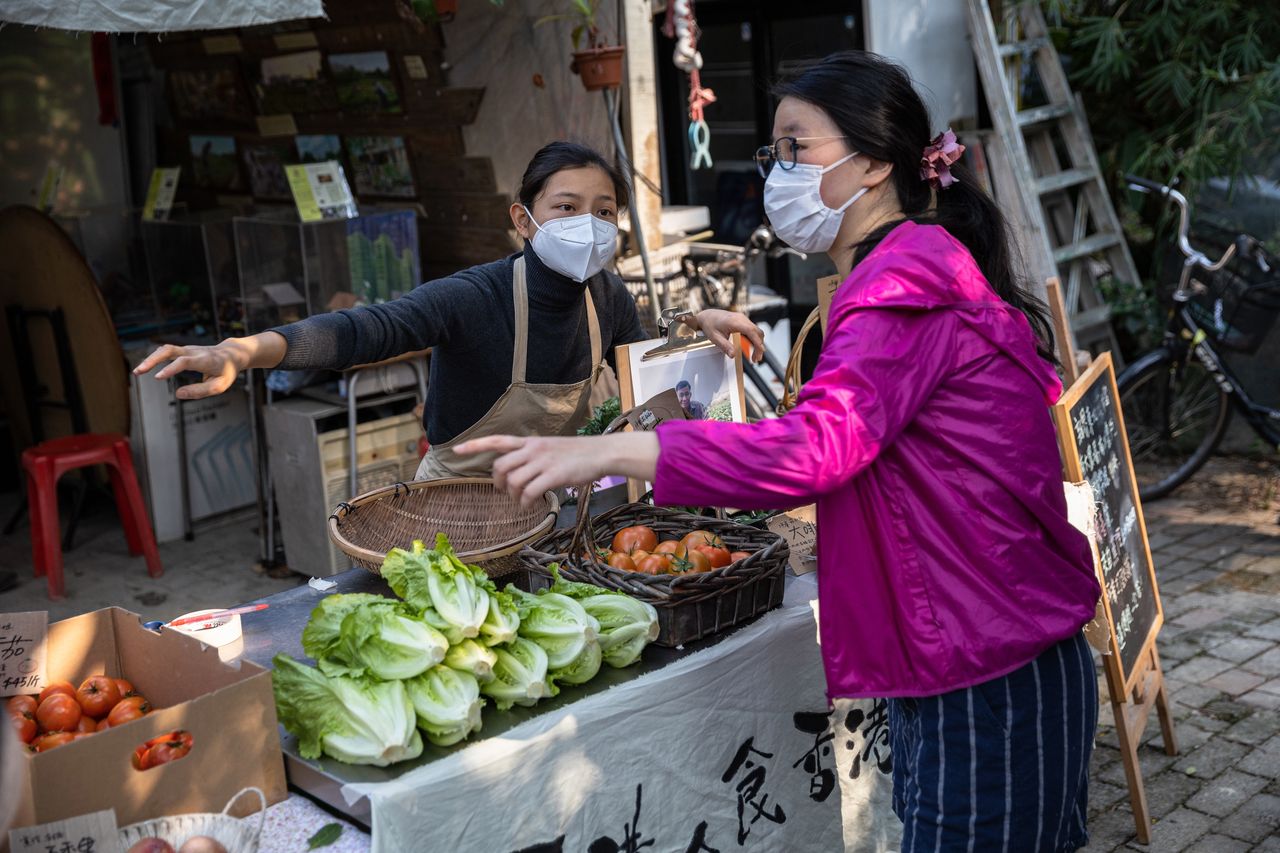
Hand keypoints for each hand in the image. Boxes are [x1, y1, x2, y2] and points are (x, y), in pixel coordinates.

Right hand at [132, 332, 285, 399]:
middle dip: (153, 360)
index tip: (157, 377)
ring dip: (150, 359)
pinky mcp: (183, 350)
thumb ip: (200, 391)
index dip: (171, 368)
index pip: (184, 362)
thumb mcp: (220, 386)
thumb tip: (178, 394)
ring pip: (165, 349)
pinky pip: (166, 351)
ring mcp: (187, 349)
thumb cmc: (226, 372)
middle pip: (170, 350)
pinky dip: (154, 358)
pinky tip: (144, 367)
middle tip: (138, 371)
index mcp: (204, 360)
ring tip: (137, 372)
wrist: (231, 354)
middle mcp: (194, 352)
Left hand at [457, 432, 659, 508]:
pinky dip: (526, 502)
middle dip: (498, 483)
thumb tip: (516, 473)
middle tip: (504, 492)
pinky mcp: (553, 475)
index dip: (475, 446)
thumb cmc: (576, 454)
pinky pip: (529, 492)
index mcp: (530, 442)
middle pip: (501, 467)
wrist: (600, 453)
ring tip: (522, 500)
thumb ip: (531, 456)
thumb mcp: (549, 449)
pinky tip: (531, 504)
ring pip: (513, 481)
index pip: (497, 441)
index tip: (456, 451)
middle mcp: (533, 449)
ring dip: (513, 495)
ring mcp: (543, 462)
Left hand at [690, 309, 765, 362]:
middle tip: (756, 359)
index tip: (761, 351)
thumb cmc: (710, 325)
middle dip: (759, 346)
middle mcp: (741, 318)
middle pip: (756, 332)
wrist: (707, 316)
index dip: (757, 341)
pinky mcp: (743, 321)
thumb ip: (725, 346)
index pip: (750, 331)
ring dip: (758, 343)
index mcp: (734, 321)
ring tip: (755, 356)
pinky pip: (752, 330)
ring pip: (756, 331)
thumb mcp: (715, 338)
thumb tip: (733, 356)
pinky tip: (753, 348)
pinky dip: (755, 339)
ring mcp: (743, 318)